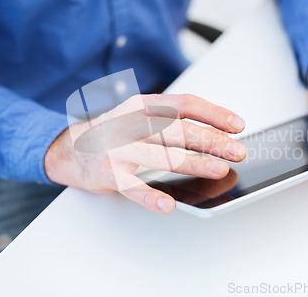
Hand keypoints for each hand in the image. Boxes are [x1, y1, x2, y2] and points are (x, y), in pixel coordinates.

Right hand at [44, 94, 246, 213]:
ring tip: (218, 170)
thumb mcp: (140, 117)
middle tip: (237, 151)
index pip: (185, 103)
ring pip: (162, 155)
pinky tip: (169, 205)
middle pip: (178, 129)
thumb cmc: (114, 134)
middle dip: (212, 140)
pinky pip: (132, 187)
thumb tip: (216, 134)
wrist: (69, 149)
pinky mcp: (108, 173)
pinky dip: (151, 197)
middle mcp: (131, 122)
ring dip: (193, 163)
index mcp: (143, 105)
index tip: (237, 125)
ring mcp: (118, 148)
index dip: (214, 113)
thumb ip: (171, 121)